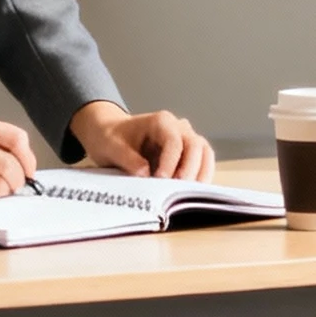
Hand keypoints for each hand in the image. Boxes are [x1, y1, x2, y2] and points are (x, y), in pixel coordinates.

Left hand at [71, 100, 213, 182]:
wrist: (111, 135)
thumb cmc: (111, 137)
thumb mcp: (111, 147)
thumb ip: (127, 159)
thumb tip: (145, 174)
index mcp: (161, 121)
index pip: (174, 141)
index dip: (171, 162)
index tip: (161, 180)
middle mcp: (178, 127)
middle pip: (196, 146)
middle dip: (190, 170)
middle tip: (177, 192)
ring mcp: (186, 140)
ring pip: (205, 154)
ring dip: (200, 175)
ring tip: (187, 195)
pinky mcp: (187, 154)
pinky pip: (202, 164)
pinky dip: (199, 178)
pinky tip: (188, 193)